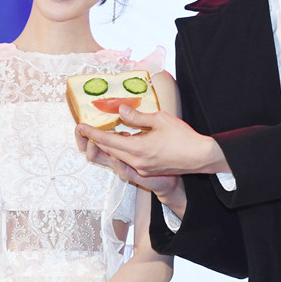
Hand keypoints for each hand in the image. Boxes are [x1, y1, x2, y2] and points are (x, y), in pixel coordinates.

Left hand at [76, 105, 228, 176]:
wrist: (199, 157)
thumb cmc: (183, 137)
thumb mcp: (159, 119)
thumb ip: (137, 116)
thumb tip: (120, 110)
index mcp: (137, 149)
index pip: (107, 140)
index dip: (92, 133)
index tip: (81, 126)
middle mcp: (136, 162)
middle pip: (109, 150)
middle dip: (96, 139)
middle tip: (87, 128)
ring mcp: (141, 169)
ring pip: (118, 156)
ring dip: (110, 145)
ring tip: (104, 132)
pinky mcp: (147, 171)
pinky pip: (128, 160)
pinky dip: (122, 150)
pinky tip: (125, 140)